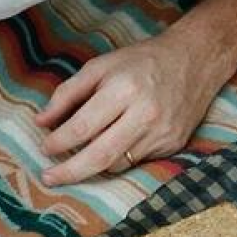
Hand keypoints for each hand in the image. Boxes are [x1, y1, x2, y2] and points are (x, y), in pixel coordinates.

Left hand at [34, 31, 227, 183]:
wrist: (195, 60)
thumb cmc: (142, 60)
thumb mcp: (101, 66)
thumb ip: (68, 92)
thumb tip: (41, 121)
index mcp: (124, 90)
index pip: (83, 127)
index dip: (59, 142)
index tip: (44, 148)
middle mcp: (145, 114)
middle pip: (100, 156)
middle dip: (69, 171)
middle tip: (48, 177)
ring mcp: (162, 133)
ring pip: (117, 163)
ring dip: (93, 164)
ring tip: (80, 157)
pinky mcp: (174, 144)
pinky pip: (136, 161)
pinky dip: (119, 158)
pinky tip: (114, 145)